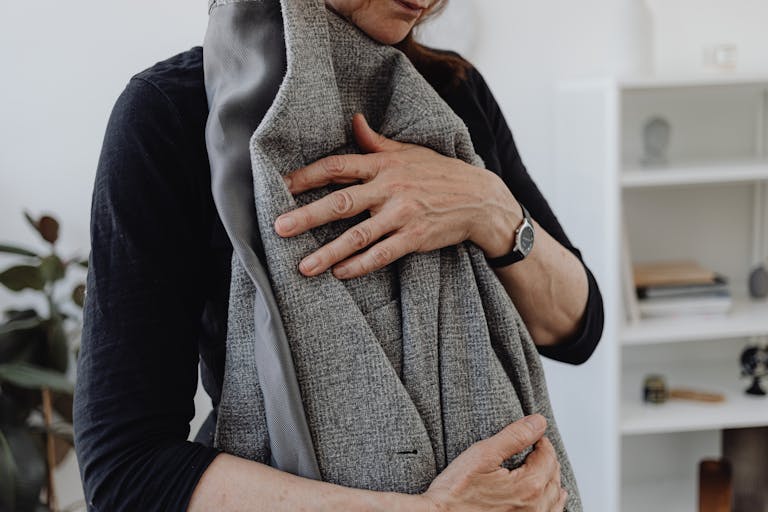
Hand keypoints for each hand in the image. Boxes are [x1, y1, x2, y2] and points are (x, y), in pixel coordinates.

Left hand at [274, 114, 521, 278]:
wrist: (479, 198)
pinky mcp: (414, 237)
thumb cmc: (439, 172)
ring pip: (358, 236)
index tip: (281, 185)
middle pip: (340, 202)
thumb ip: (376, 142)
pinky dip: (360, 265)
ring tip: (303, 267)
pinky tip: (340, 274)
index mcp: (383, 165)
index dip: (307, 175)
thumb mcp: (408, 151)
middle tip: (278, 228)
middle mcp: (389, 188)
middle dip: (307, 216)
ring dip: (328, 252)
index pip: (337, 167)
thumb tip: (354, 120)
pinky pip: (382, 254)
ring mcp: (401, 214)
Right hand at [421, 414, 566, 511]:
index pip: (548, 457)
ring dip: (552, 481)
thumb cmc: (455, 493)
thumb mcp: (483, 455)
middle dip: (548, 460)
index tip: (534, 435)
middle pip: (553, 478)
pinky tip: (546, 500)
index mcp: (529, 486)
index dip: (541, 442)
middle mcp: (535, 508)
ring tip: (547, 469)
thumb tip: (538, 423)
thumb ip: (514, 437)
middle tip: (538, 448)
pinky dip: (551, 504)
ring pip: (554, 500)